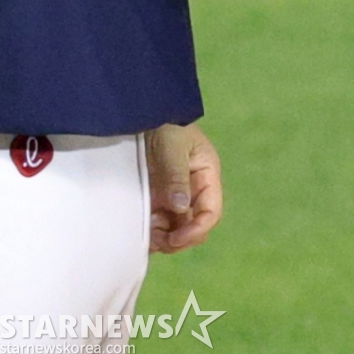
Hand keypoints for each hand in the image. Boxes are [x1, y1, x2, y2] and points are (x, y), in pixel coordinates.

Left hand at [145, 122, 222, 252]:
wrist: (142, 112)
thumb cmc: (164, 124)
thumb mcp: (172, 146)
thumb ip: (176, 175)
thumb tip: (181, 207)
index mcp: (206, 176)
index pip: (211, 212)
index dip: (197, 230)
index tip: (177, 238)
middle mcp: (193, 189)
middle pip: (193, 225)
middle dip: (178, 238)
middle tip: (158, 241)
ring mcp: (175, 195)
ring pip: (176, 228)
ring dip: (163, 237)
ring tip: (147, 234)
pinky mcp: (158, 196)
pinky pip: (160, 221)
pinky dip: (152, 230)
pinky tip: (142, 230)